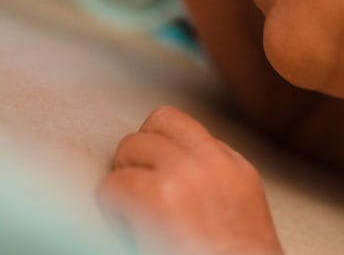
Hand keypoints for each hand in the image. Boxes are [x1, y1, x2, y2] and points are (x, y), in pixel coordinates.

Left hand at [101, 106, 283, 254]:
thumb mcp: (240, 211)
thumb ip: (211, 177)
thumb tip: (166, 160)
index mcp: (235, 168)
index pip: (182, 126)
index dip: (161, 146)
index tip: (156, 173)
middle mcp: (212, 163)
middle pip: (155, 123)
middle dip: (140, 154)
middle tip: (138, 190)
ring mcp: (185, 176)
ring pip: (130, 145)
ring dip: (124, 175)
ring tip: (133, 210)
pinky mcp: (158, 198)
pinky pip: (113, 183)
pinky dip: (111, 205)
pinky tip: (126, 227)